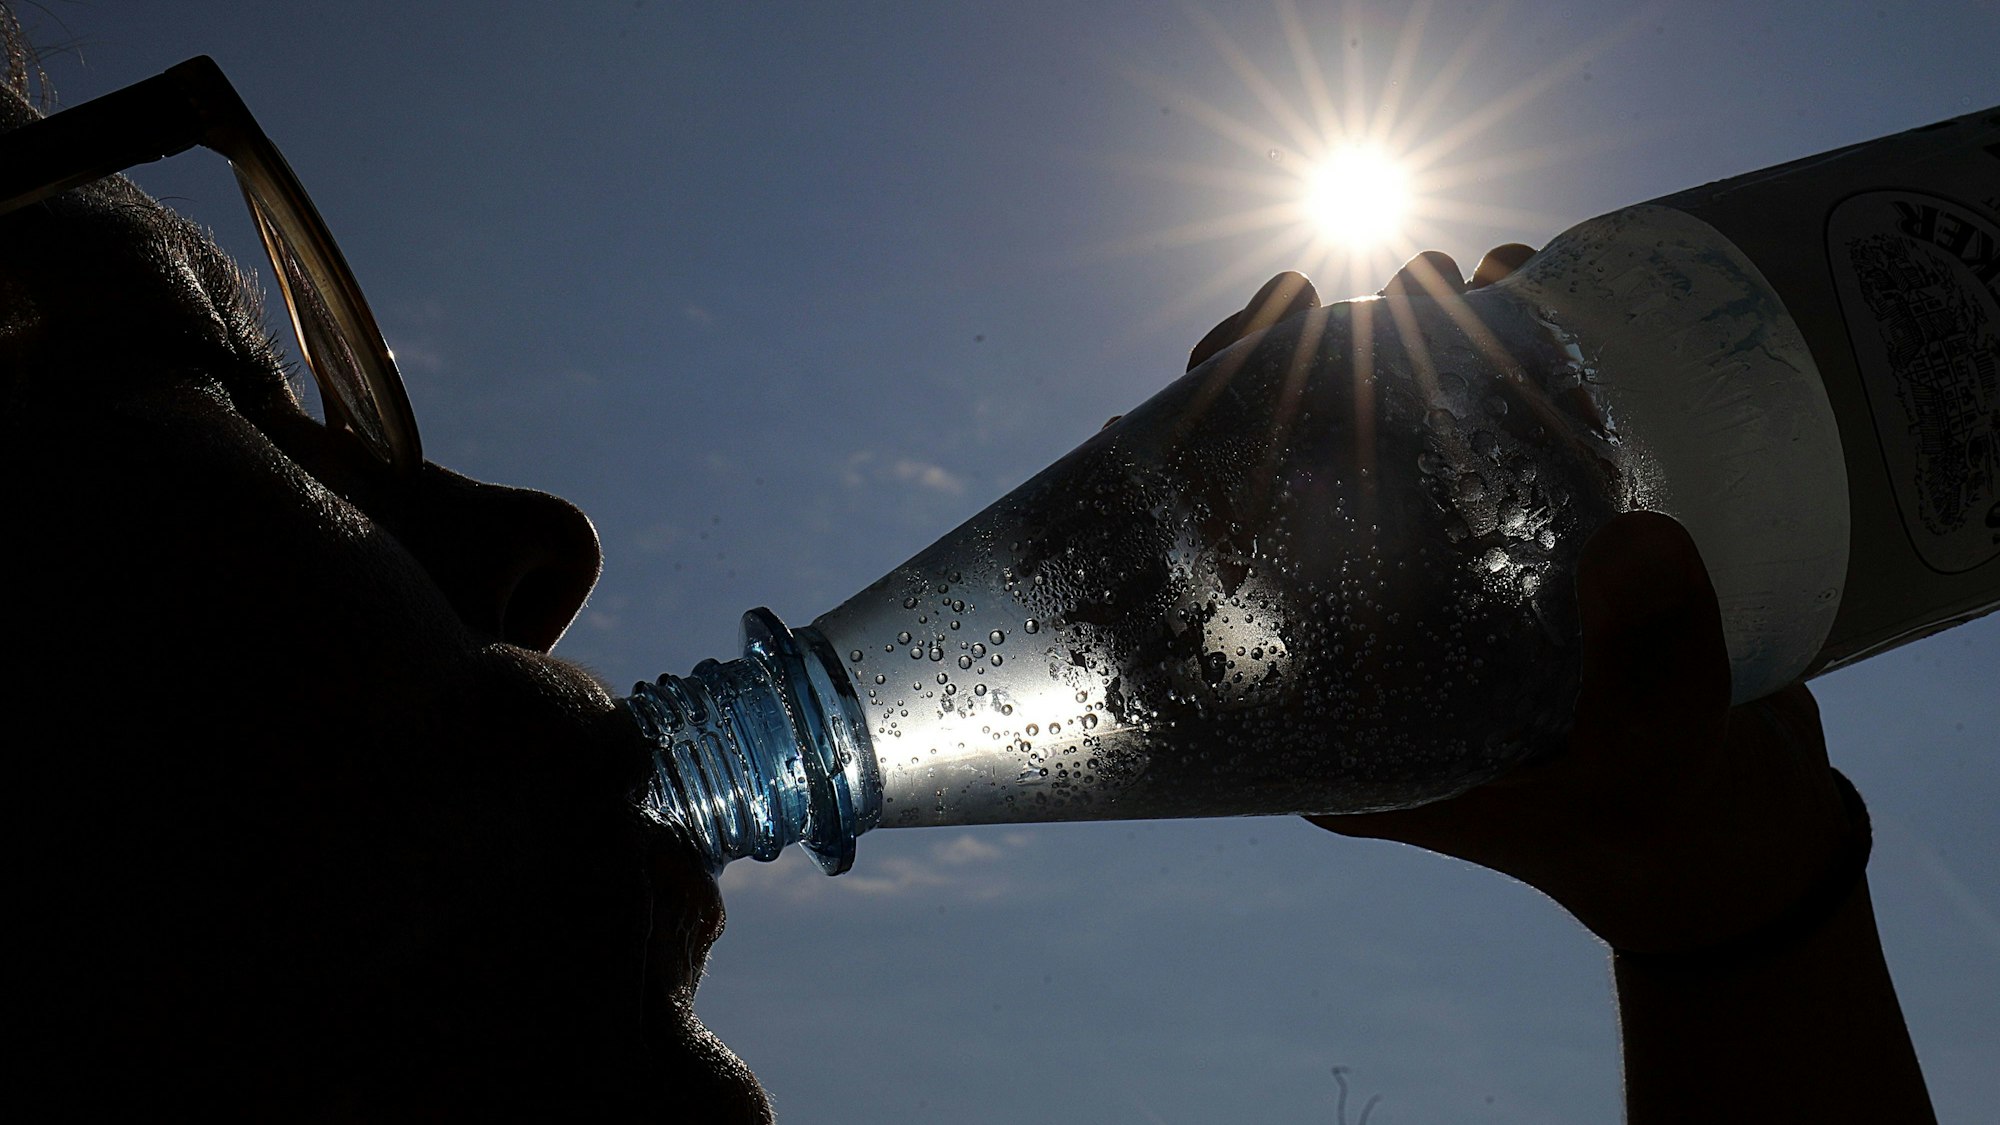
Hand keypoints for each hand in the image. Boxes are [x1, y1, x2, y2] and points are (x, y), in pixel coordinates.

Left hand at [1189, 251, 1855, 954]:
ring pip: (1395, 442)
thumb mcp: (1646, 771)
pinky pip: (1485, 443)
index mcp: (1331, 707)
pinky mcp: (1515, 560)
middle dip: (1335, 361)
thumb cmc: (1661, 830)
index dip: (1222, 432)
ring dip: (1420, 345)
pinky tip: (1527, 290)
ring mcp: (1438, 591)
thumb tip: (1640, 538)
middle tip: (1406, 281)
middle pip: (1304, 473)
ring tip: (1466, 272)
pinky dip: (1502, 364)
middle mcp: (1363, 639)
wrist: (1734, 839)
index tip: (1259, 330)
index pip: (1231, 553)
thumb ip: (1645, 678)